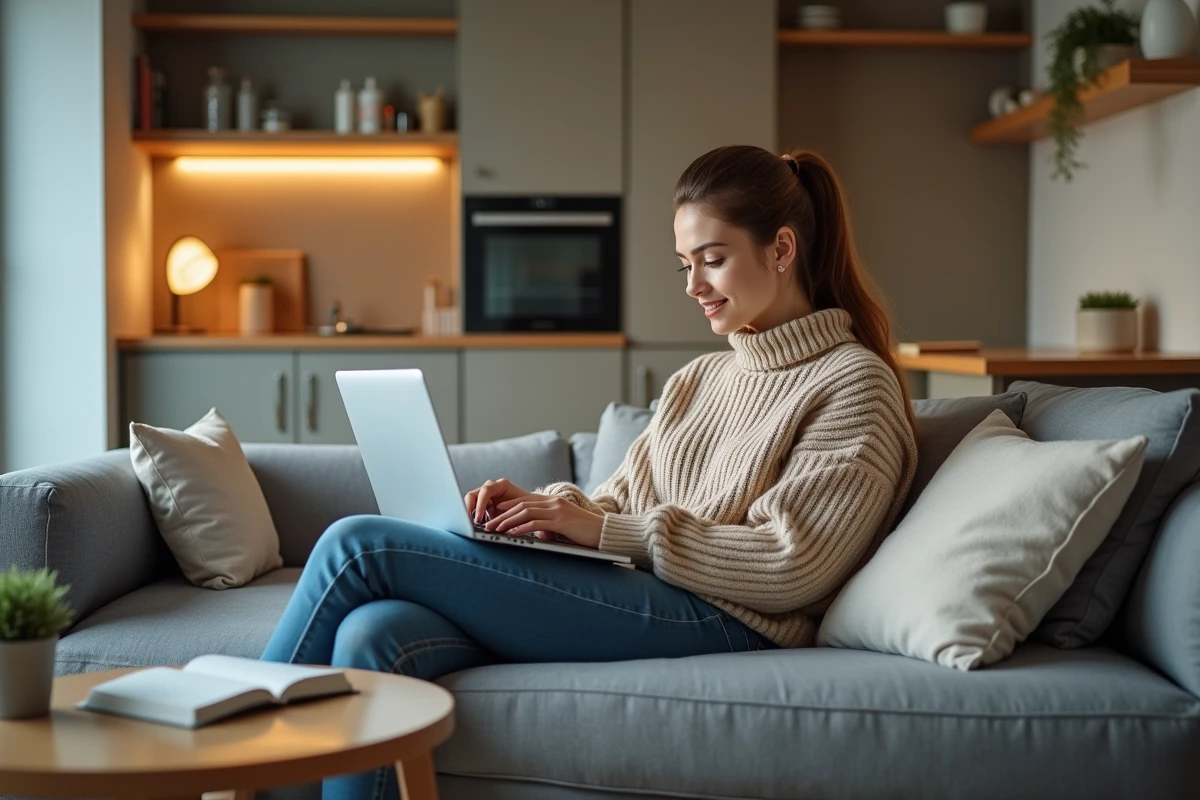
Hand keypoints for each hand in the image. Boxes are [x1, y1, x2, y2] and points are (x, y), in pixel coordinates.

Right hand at [464, 478, 535, 523]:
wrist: (531, 509)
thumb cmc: (527, 507)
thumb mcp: (520, 510)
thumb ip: (510, 514)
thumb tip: (502, 524)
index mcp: (501, 485)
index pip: (485, 491)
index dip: (480, 504)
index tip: (478, 518)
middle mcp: (491, 488)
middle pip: (473, 495)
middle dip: (469, 509)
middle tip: (471, 523)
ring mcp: (486, 497)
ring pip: (471, 501)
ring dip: (470, 513)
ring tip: (472, 525)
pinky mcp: (484, 505)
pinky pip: (473, 509)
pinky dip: (474, 517)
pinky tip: (477, 526)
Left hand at [484, 496, 604, 549]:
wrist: (605, 532)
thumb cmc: (585, 533)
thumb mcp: (563, 528)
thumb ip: (549, 528)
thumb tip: (538, 534)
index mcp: (553, 502)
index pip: (525, 501)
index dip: (508, 507)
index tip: (494, 514)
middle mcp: (553, 503)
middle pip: (521, 505)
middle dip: (502, 515)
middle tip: (488, 524)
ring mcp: (557, 510)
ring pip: (526, 512)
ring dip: (508, 521)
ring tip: (495, 529)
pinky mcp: (561, 521)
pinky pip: (536, 523)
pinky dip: (522, 528)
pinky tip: (512, 533)